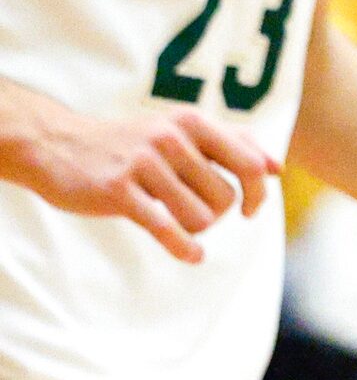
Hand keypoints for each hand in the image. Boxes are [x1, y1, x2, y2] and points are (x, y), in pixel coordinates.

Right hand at [20, 103, 274, 263]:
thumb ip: (231, 144)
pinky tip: (192, 256)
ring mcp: (144, 164)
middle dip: (218, 215)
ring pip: (200, 216)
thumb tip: (277, 168)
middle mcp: (171, 138)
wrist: (57, 144)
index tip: (250, 210)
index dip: (258, 193)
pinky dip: (183, 247)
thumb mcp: (180, 131)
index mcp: (193, 123)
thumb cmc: (129, 143)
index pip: (249, 163)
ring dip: (195, 229)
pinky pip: (165, 228)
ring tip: (175, 221)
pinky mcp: (118, 191)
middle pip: (225, 197)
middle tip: (195, 214)